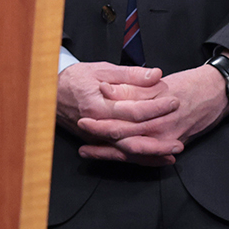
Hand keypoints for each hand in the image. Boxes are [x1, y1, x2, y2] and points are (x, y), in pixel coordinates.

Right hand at [57, 62, 181, 165]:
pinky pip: (121, 154)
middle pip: (132, 135)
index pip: (132, 110)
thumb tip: (155, 75)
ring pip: (127, 150)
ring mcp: (95, 137)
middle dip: (159, 135)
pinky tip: (158, 158)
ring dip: (153, 152)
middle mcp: (96, 125)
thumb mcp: (101, 69)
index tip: (173, 101)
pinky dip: (141, 158)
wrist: (47, 93)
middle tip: (181, 133)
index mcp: (97, 105)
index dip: (155, 107)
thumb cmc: (74, 79)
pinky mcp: (96, 142)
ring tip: (175, 149)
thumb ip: (129, 75)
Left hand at [75, 64, 228, 164]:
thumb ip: (130, 88)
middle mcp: (159, 128)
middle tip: (81, 142)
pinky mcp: (173, 144)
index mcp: (152, 110)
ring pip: (133, 151)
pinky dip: (132, 159)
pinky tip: (116, 157)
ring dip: (110, 153)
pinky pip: (149, 157)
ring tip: (88, 152)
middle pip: (123, 138)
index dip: (99, 122)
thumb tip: (105, 90)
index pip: (120, 120)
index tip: (82, 121)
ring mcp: (167, 139)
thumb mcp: (156, 83)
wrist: (215, 92)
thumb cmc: (186, 85)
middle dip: (100, 141)